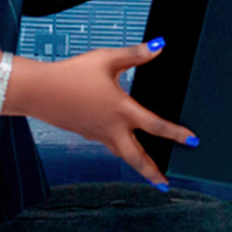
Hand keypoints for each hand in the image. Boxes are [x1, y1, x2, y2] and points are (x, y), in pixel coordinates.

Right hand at [9, 40, 194, 187]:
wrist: (39, 91)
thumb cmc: (71, 74)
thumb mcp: (106, 59)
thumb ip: (135, 55)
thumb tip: (158, 46)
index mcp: (122, 110)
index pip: (156, 126)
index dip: (177, 134)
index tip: (192, 141)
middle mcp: (112, 127)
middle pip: (136, 157)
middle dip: (153, 172)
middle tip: (165, 185)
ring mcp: (97, 133)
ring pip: (121, 153)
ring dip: (137, 163)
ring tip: (148, 171)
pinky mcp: (86, 133)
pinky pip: (107, 144)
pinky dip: (118, 149)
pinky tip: (119, 142)